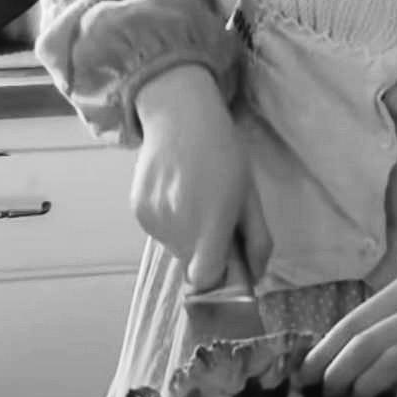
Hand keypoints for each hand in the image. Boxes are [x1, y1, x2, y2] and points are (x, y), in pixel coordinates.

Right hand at [131, 64, 254, 291]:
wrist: (180, 117)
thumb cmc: (225, 153)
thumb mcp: (251, 195)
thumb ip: (257, 241)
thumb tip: (255, 277)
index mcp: (212, 224)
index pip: (205, 280)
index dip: (217, 277)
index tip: (227, 259)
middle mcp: (178, 227)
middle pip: (191, 263)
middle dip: (205, 250)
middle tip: (215, 217)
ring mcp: (154, 220)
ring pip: (174, 248)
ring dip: (187, 235)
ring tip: (195, 198)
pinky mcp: (138, 210)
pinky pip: (158, 231)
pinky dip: (169, 222)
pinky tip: (176, 191)